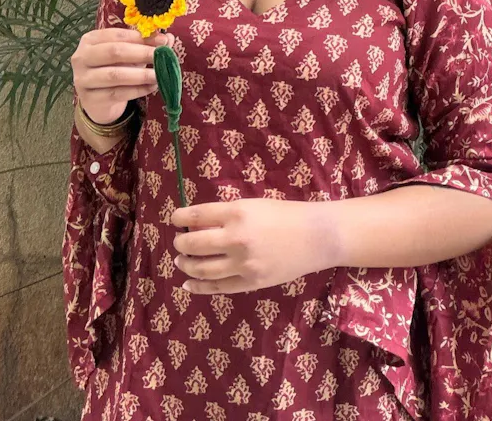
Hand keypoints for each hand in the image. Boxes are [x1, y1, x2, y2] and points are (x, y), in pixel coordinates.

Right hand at [70, 25, 172, 123]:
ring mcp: (83, 79)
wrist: (98, 102)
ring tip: (160, 75)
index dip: (141, 37)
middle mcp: (81, 57)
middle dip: (141, 53)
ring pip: (115, 75)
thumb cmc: (114, 70)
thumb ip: (146, 45)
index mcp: (90, 40)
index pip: (117, 35)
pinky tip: (152, 87)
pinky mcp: (90, 98)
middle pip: (114, 52)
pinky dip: (137, 90)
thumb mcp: (129, 55)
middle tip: (162, 57)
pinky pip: (117, 93)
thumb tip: (168, 38)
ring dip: (141, 74)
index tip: (163, 41)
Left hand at [171, 198, 338, 293]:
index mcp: (238, 212)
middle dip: (181, 242)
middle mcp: (237, 238)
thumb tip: (196, 223)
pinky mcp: (251, 283)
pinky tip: (189, 284)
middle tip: (178, 241)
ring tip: (181, 260)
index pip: (197, 215)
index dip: (180, 217)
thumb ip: (227, 214)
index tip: (174, 218)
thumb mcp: (254, 205)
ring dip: (186, 264)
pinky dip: (199, 286)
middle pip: (195, 243)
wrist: (316, 237)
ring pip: (202, 269)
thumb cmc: (285, 214)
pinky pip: (218, 287)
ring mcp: (243, 264)